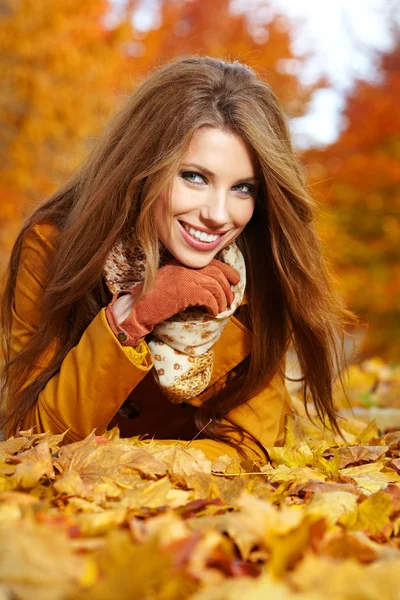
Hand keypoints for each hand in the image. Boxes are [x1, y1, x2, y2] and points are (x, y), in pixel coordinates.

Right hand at [105, 258, 239, 345]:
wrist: (138, 307)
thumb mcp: (171, 281)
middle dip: (228, 287)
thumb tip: (210, 285)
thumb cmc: (152, 298)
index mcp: (181, 262)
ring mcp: (185, 277)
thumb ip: (188, 278)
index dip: (227, 270)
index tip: (235, 279)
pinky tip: (213, 313)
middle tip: (231, 299)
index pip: (211, 262)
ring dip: (223, 299)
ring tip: (223, 308)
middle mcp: (184, 267)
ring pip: (215, 286)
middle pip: (217, 273)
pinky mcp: (186, 291)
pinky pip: (209, 298)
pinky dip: (214, 306)